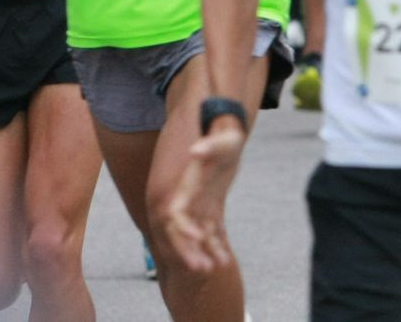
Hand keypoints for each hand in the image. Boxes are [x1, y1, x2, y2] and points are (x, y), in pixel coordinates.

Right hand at [160, 123, 245, 274]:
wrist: (224, 131)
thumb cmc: (223, 135)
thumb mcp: (221, 138)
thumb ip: (209, 145)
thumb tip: (196, 150)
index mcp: (184, 186)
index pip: (175, 216)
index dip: (182, 230)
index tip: (198, 240)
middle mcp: (188, 199)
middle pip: (181, 232)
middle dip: (189, 251)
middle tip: (205, 269)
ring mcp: (199, 204)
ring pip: (198, 235)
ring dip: (206, 251)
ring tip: (221, 265)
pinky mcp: (211, 206)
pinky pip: (211, 230)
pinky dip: (217, 244)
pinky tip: (225, 259)